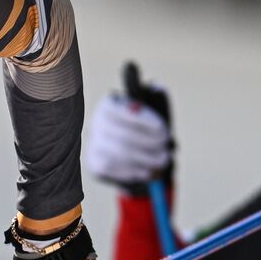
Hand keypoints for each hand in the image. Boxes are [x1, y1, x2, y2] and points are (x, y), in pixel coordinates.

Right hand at [84, 62, 172, 191]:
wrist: (129, 152)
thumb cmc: (144, 127)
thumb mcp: (152, 110)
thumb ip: (156, 97)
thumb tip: (157, 87)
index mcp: (109, 104)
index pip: (124, 111)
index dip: (145, 121)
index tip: (164, 130)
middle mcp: (96, 123)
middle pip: (124, 136)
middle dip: (150, 143)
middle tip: (166, 148)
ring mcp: (93, 145)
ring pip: (122, 155)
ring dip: (147, 159)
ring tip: (163, 160)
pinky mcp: (95, 165)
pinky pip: (117, 170)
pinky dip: (137, 171)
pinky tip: (149, 170)